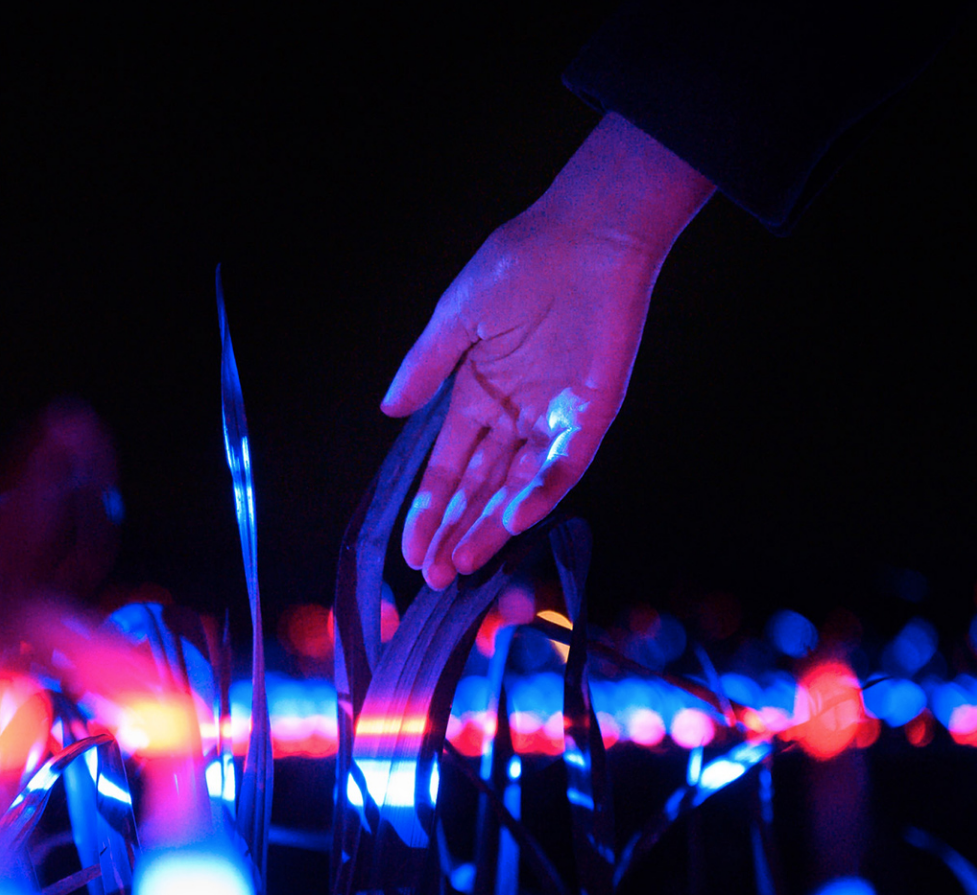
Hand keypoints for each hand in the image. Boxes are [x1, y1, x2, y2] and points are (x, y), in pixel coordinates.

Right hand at [382, 113, 712, 588]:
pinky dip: (541, 493)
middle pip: (479, 490)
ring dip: (492, 528)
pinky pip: (564, 466)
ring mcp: (553, 420)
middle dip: (455, 532)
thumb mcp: (457, 318)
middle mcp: (513, 416)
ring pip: (517, 489)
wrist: (587, 235)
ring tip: (465, 565)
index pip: (447, 468)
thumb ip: (425, 369)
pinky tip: (514, 520)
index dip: (427, 509)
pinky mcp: (591, 415)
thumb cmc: (519, 264)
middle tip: (434, 577)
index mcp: (477, 395)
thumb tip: (386, 410)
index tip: (407, 550)